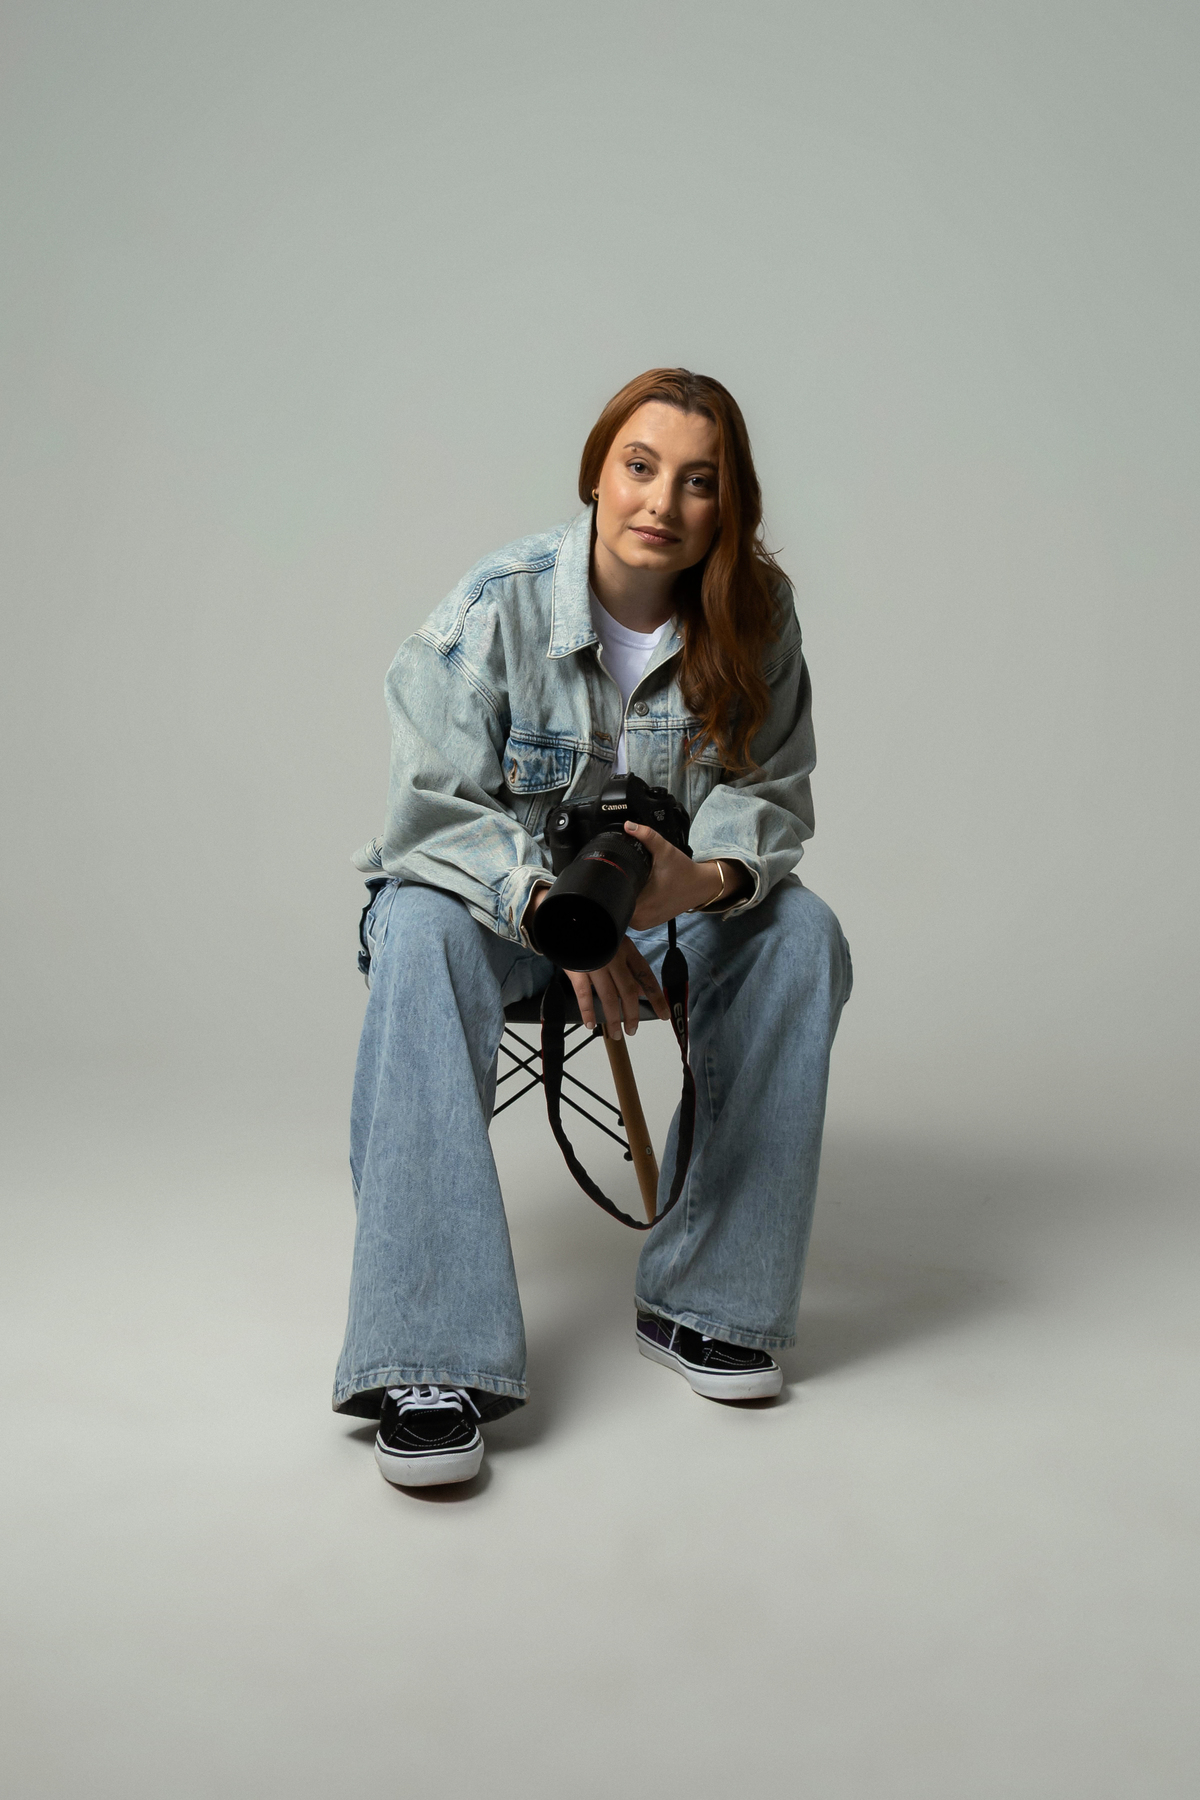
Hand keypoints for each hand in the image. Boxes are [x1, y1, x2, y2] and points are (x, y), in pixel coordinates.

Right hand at [526, 888, 669, 1037]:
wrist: (567, 915)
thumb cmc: (595, 932)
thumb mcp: (617, 943)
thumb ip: (630, 966)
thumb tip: (642, 990)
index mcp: (627, 949)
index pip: (646, 976)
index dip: (656, 997)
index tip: (663, 1015)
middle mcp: (614, 957)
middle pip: (628, 991)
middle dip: (632, 1014)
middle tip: (632, 1031)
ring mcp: (595, 963)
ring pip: (608, 996)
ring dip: (613, 1018)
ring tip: (616, 1034)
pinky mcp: (577, 968)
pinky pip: (584, 994)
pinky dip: (587, 1011)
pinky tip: (591, 1024)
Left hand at [623, 822, 725, 931]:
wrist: (700, 886)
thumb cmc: (684, 871)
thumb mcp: (665, 851)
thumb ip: (647, 836)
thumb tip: (629, 825)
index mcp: (640, 906)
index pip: (613, 895)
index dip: (612, 881)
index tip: (621, 870)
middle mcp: (640, 919)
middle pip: (615, 900)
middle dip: (620, 885)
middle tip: (632, 873)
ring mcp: (642, 924)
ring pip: (621, 907)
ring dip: (625, 894)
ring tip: (638, 882)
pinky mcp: (645, 924)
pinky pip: (630, 912)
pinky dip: (632, 901)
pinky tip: (640, 891)